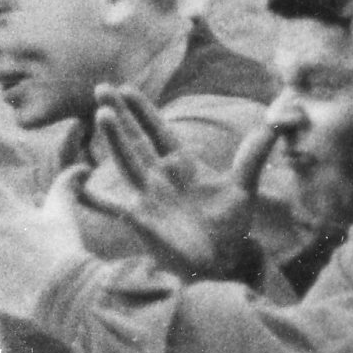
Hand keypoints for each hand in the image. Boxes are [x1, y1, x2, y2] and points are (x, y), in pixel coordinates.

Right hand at [78, 94, 280, 279]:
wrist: (219, 264)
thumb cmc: (228, 227)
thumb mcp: (244, 188)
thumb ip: (253, 156)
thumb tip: (276, 124)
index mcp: (181, 165)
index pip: (158, 130)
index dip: (143, 110)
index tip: (128, 89)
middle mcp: (159, 177)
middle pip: (136, 139)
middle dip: (120, 114)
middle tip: (101, 87)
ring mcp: (147, 197)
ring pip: (127, 161)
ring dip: (115, 139)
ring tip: (102, 114)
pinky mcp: (141, 219)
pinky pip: (112, 207)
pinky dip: (94, 200)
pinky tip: (77, 189)